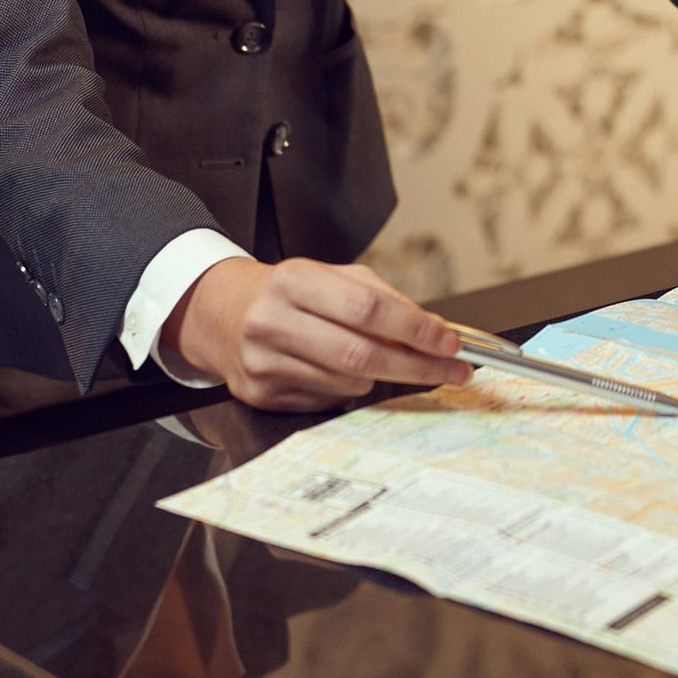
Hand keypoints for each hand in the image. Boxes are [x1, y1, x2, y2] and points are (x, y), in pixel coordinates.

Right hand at [164, 257, 471, 409]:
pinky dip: (348, 389)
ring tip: (381, 360)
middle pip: (362, 354)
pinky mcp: (260, 395)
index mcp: (294, 280)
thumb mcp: (332, 278)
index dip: (415, 329)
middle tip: (455, 370)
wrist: (222, 314)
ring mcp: (263, 362)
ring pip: (349, 382)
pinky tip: (337, 371)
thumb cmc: (290, 294)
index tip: (451, 342)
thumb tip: (436, 333)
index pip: (368, 308)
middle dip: (418, 366)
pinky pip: (327, 400)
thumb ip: (384, 300)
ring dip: (381, 376)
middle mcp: (273, 321)